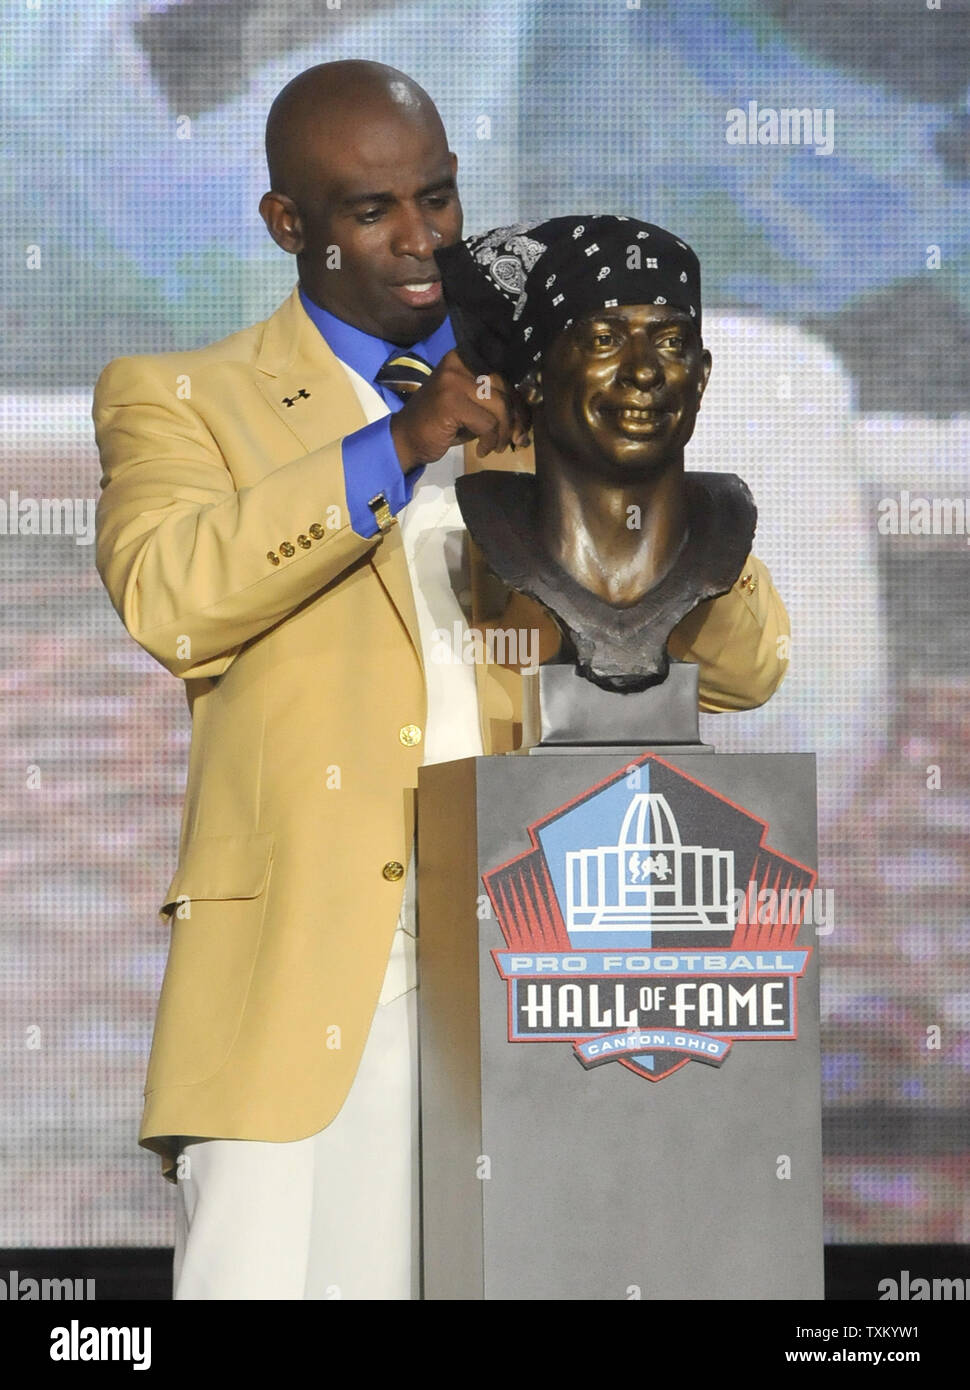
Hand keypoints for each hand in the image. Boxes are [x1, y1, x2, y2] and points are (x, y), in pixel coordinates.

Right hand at [389, 349, 530, 472]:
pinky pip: (487, 422)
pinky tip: (481, 450)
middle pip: (504, 389)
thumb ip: (493, 403)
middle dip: (515, 418)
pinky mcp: (451, 401)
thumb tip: (525, 419)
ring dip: (502, 432)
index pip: (503, 376)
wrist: (405, 439)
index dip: (518, 402)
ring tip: (495, 447)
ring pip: (499, 406)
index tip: (521, 425)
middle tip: (514, 440)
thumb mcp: (470, 407)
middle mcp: (459, 363)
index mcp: (464, 358)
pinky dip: (489, 440)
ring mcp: (453, 380)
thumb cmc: (440, 425)